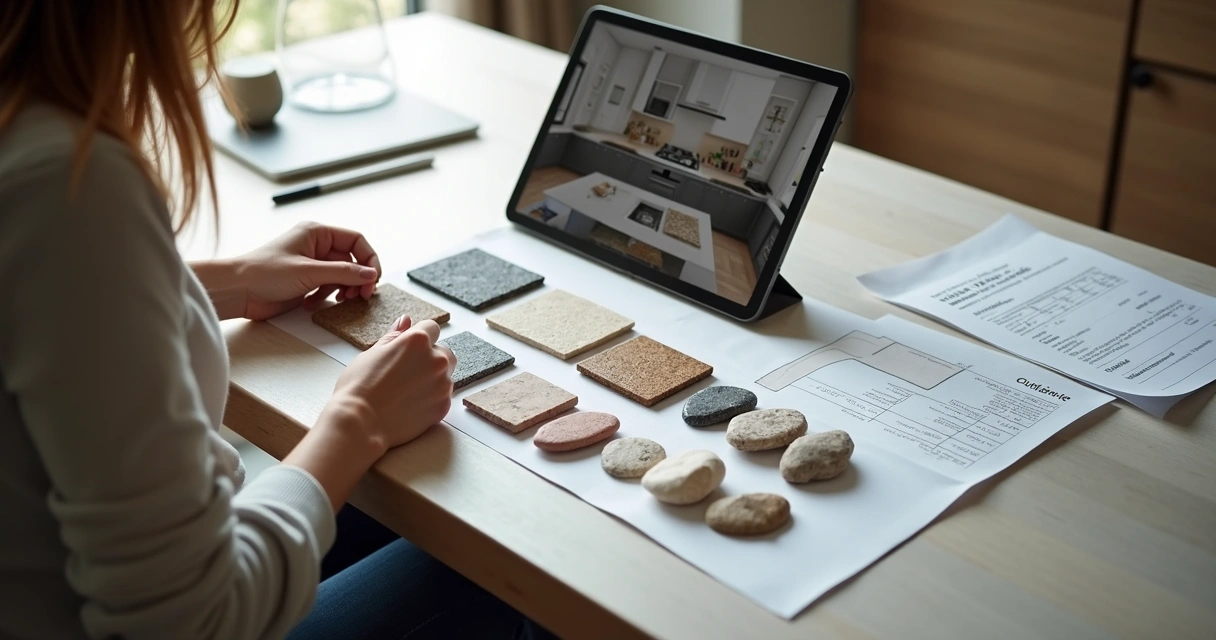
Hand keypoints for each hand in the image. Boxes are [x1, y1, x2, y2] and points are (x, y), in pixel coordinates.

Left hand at [208, 222, 382, 320]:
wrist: (236, 291)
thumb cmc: (263, 272)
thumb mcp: (309, 272)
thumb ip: (343, 273)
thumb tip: (371, 275)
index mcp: (317, 233)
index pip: (356, 240)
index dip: (369, 259)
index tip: (372, 279)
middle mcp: (316, 246)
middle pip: (352, 260)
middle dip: (357, 279)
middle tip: (360, 297)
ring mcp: (311, 265)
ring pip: (342, 276)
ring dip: (343, 290)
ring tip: (339, 302)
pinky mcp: (306, 282)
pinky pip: (328, 288)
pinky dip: (326, 298)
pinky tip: (313, 304)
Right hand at [283, 315, 455, 510]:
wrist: (360, 423)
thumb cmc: (359, 386)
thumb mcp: (372, 353)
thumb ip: (394, 336)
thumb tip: (405, 321)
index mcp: (418, 341)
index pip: (432, 328)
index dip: (419, 337)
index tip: (408, 349)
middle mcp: (436, 359)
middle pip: (443, 352)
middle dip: (430, 358)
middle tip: (406, 372)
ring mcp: (443, 384)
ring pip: (445, 374)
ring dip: (433, 378)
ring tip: (406, 390)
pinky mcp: (443, 406)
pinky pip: (444, 396)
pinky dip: (432, 397)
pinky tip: (411, 403)